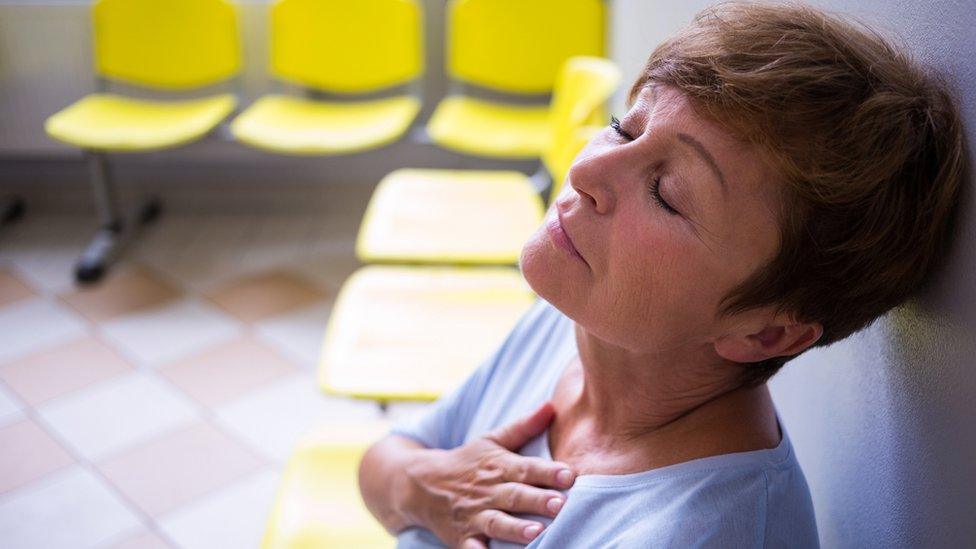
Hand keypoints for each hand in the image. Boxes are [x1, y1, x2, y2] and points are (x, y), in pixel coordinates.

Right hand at [403, 402, 575, 547]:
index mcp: (499, 466)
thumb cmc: (466, 462)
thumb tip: (552, 405)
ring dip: (515, 528)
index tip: (569, 475)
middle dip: (538, 500)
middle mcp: (488, 490)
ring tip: (536, 532)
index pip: (527, 467)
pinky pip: (471, 548)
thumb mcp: (492, 440)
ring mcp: (474, 514)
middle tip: (562, 504)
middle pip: (515, 495)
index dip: (548, 472)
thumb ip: (524, 426)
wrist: (419, 483)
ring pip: (496, 522)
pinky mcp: (461, 536)